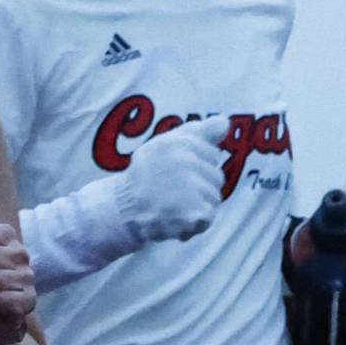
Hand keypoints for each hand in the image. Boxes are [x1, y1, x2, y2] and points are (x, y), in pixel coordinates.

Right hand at [117, 116, 227, 245]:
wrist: (121, 210)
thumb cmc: (144, 176)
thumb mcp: (166, 144)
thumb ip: (198, 131)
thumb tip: (224, 122)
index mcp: (180, 143)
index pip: (212, 154)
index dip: (197, 164)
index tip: (175, 171)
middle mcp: (186, 163)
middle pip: (215, 177)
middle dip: (199, 185)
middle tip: (173, 191)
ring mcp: (191, 190)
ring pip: (213, 198)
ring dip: (198, 205)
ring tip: (173, 206)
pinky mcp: (194, 215)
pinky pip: (207, 218)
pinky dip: (195, 223)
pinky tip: (176, 220)